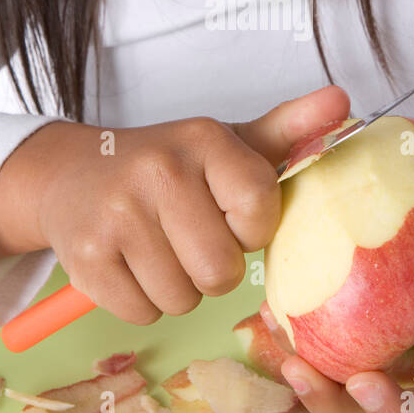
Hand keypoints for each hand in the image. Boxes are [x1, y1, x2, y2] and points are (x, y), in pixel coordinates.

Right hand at [20, 85, 351, 323]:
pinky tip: (128, 263)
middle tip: (190, 240)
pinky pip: (141, 313)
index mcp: (203, 140)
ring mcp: (117, 215)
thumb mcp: (225, 143)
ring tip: (157, 249)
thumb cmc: (164, 166)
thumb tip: (342, 99)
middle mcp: (158, 171)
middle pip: (220, 271)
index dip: (249, 229)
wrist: (70, 174)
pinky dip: (140, 301)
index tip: (228, 216)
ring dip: (177, 288)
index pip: (258, 209)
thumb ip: (288, 128)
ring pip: (182, 299)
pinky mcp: (85, 258)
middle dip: (212, 269)